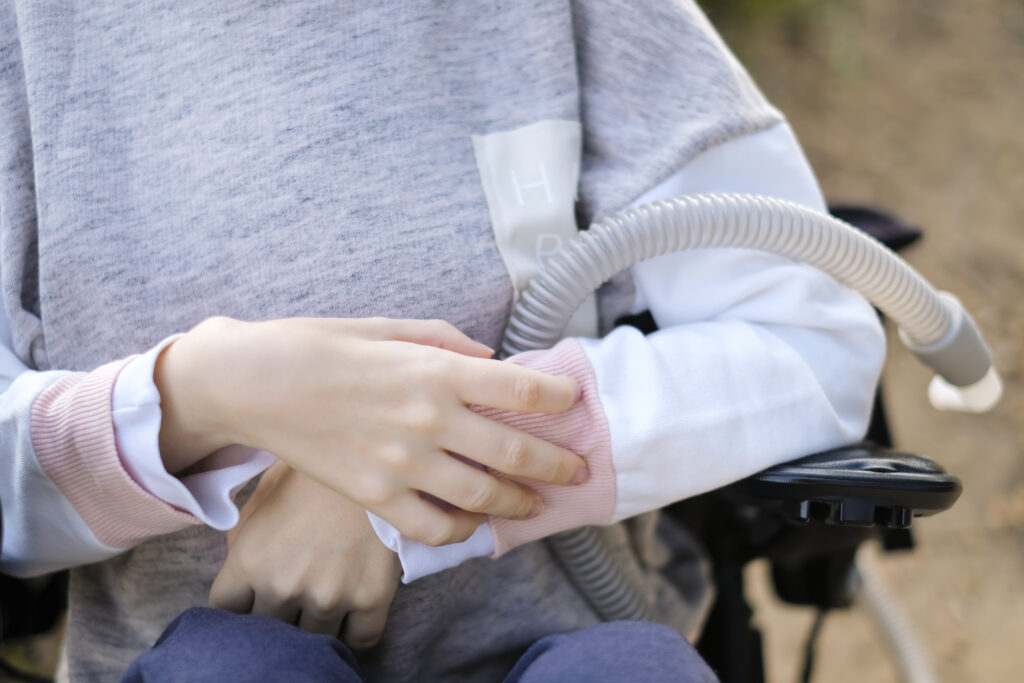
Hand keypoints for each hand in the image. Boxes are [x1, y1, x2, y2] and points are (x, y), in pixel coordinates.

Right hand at [156, 316, 587, 544]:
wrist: (254, 383)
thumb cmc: (321, 345)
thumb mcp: (389, 326)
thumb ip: (447, 342)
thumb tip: (491, 361)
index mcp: (436, 369)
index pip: (523, 387)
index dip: (560, 397)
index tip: (573, 402)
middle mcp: (428, 419)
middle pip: (517, 452)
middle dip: (559, 464)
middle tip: (577, 470)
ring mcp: (402, 464)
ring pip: (485, 496)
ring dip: (520, 502)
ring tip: (534, 501)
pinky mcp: (375, 497)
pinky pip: (435, 528)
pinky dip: (464, 529)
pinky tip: (473, 520)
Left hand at [209, 461, 400, 648]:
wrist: (374, 449)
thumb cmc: (315, 469)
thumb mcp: (264, 494)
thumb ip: (243, 539)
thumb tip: (241, 568)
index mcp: (249, 559)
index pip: (225, 611)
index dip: (240, 605)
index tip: (254, 599)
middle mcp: (284, 584)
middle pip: (269, 630)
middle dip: (278, 615)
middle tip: (295, 594)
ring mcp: (329, 595)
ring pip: (314, 639)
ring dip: (317, 624)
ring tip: (327, 600)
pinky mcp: (371, 596)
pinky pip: (360, 640)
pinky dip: (356, 633)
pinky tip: (355, 613)